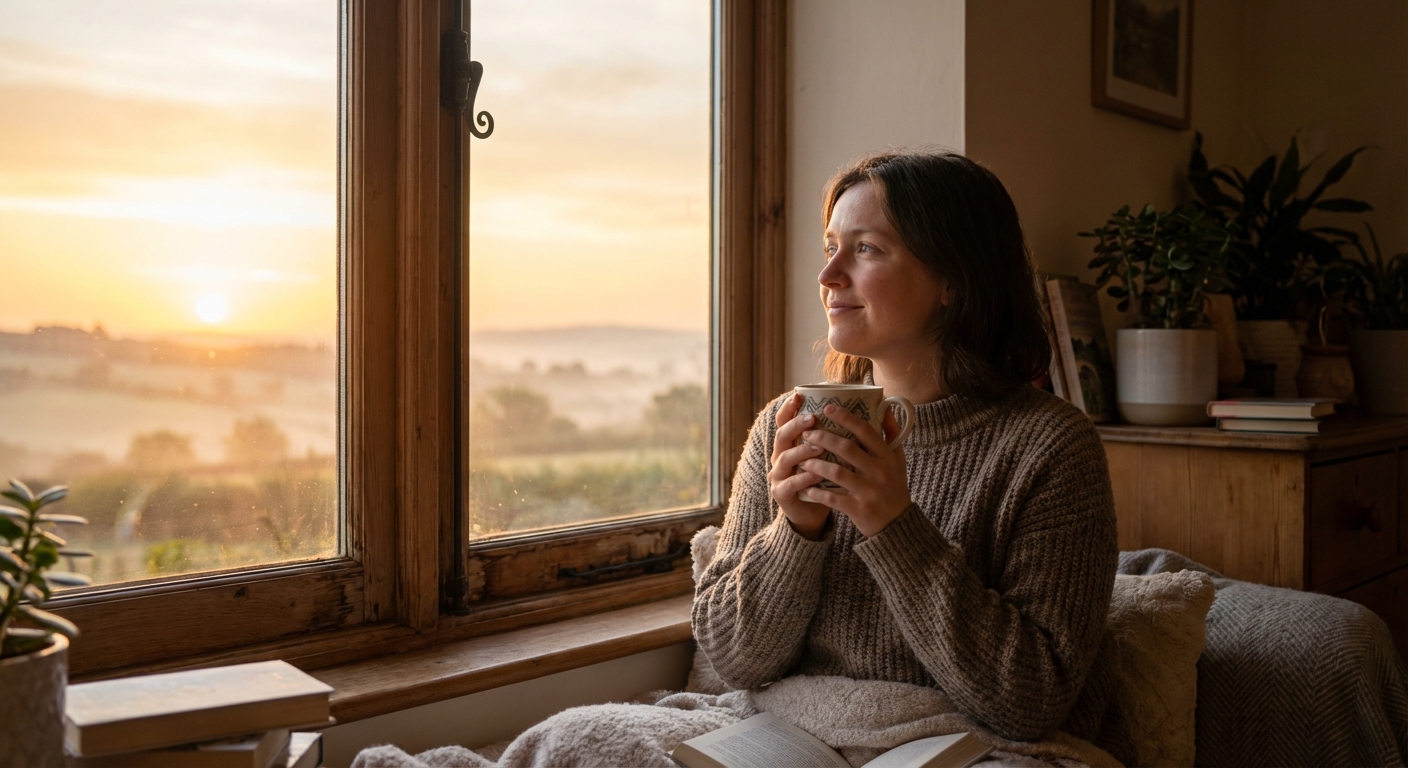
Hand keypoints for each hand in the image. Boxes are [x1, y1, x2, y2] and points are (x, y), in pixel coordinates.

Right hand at [767, 393, 831, 539]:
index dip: (789, 408)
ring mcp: (779, 474)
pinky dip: (804, 478)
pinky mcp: (781, 493)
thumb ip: (837, 435)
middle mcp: (780, 455)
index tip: (799, 395)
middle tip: (812, 419)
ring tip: (819, 447)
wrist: (813, 512)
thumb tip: (864, 412)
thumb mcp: (830, 455)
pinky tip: (817, 474)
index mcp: (791, 443)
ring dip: (802, 451)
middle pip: (782, 435)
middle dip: (796, 425)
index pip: (784, 420)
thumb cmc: (825, 479)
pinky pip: (791, 484)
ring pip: (785, 458)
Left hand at [797, 404, 911, 536]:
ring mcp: (868, 491)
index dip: (845, 417)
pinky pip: (832, 497)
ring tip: (802, 459)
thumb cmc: (894, 486)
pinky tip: (805, 486)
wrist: (898, 523)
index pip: (865, 431)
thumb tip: (884, 405)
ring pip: (836, 472)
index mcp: (887, 456)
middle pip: (846, 448)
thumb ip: (892, 432)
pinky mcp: (858, 509)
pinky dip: (817, 491)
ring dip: (815, 464)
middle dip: (823, 438)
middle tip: (806, 433)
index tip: (827, 408)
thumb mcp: (898, 459)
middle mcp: (879, 471)